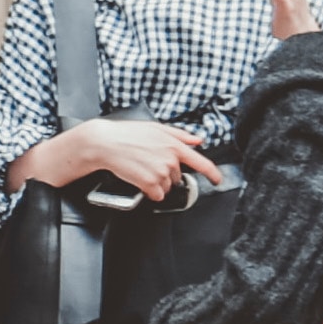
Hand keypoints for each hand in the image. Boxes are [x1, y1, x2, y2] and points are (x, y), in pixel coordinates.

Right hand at [34, 118, 206, 203]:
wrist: (105, 143)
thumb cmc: (127, 134)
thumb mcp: (156, 128)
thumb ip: (180, 134)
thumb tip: (197, 140)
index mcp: (175, 145)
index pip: (202, 162)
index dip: (213, 173)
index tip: (217, 179)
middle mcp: (171, 160)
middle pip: (177, 177)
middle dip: (166, 174)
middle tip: (148, 164)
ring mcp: (161, 172)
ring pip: (167, 187)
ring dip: (156, 183)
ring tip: (141, 170)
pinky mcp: (150, 184)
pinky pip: (157, 195)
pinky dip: (149, 192)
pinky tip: (139, 180)